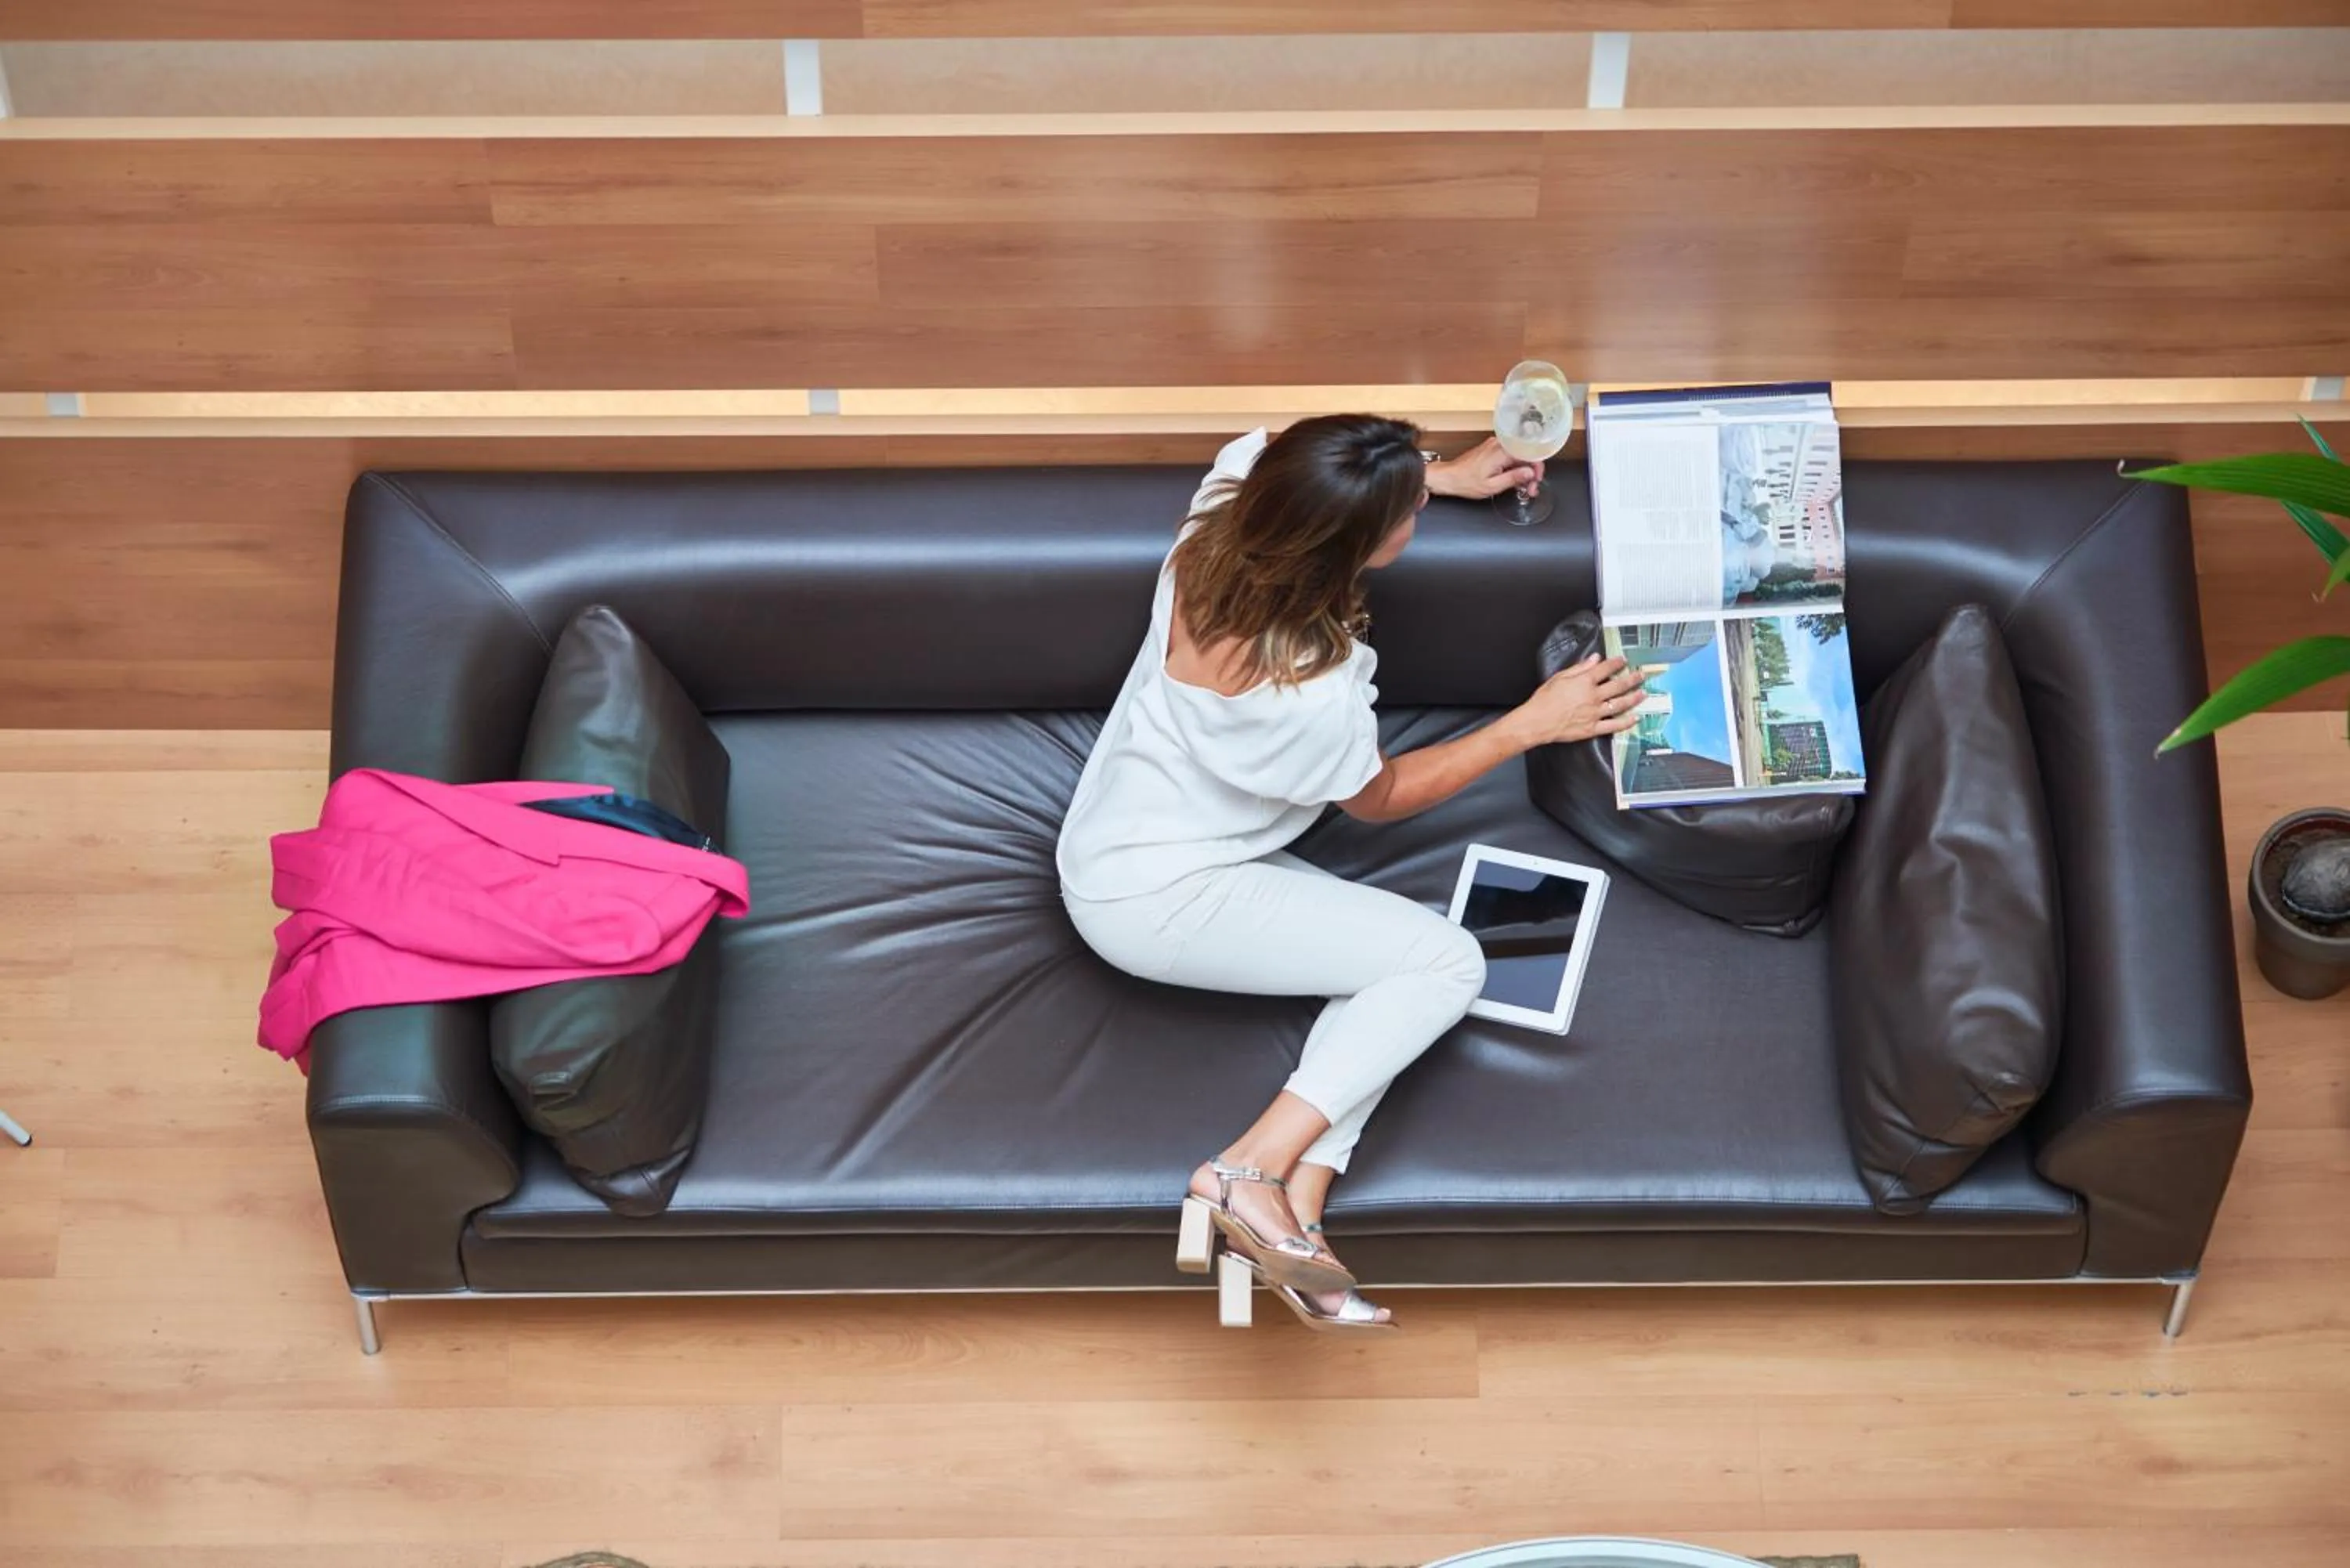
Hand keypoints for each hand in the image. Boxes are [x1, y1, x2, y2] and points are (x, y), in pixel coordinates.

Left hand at [1427, 437, 1540, 500]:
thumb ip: (1513, 478)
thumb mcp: (1492, 486)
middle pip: (1525, 454)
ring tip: (1522, 486)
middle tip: (1530, 488)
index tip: (1536, 481)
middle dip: (1531, 472)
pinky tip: (1513, 478)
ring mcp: (1494, 445)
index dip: (1537, 468)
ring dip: (1523, 470)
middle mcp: (1499, 444)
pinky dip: (1514, 466)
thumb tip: (1530, 473)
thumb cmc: (1465, 482)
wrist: (1447, 477)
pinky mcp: (1491, 449)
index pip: (1529, 454)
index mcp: (1501, 452)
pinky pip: (1509, 455)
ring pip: (1518, 455)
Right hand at [1508, 655, 1645, 746]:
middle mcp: (1593, 696)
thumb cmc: (1544, 700)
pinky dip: (1626, 722)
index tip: (1623, 660)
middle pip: (1618, 685)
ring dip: (1633, 698)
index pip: (1605, 669)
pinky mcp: (1592, 728)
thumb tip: (1594, 659)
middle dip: (1632, 679)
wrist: (1537, 722)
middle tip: (1640, 675)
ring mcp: (1595, 713)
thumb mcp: (1559, 677)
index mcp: (1584, 682)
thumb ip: (1580, 667)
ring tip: (1642, 693)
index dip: (1616, 663)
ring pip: (1620, 704)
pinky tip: (1634, 718)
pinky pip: (1614, 725)